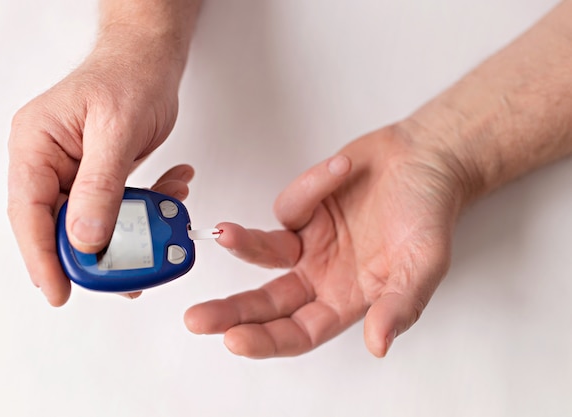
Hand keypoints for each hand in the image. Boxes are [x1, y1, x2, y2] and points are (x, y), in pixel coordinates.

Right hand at [8, 34, 187, 305]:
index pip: (30, 213)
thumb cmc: (128, 77)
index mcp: (35, 146)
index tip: (59, 290)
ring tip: (166, 220)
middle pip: (61, 225)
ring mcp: (75, 170)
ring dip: (133, 228)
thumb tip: (85, 239)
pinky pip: (119, 207)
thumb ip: (100, 187)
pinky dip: (148, 207)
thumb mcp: (116, 131)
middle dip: (98, 252)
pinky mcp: (101, 176)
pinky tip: (172, 193)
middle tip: (126, 273)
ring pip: (95, 221)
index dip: (42, 258)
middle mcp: (49, 161)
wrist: (151, 61)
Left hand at [185, 126, 468, 357]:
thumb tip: (379, 343)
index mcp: (348, 299)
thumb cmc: (429, 212)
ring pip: (263, 255)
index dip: (268, 340)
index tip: (235, 340)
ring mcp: (309, 242)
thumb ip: (401, 304)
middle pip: (268, 304)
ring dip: (242, 246)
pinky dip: (311, 187)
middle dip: (232, 313)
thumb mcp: (425, 263)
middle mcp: (322, 276)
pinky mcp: (302, 208)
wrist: (424, 158)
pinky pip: (289, 205)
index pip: (300, 332)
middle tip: (198, 319)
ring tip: (225, 234)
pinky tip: (342, 171)